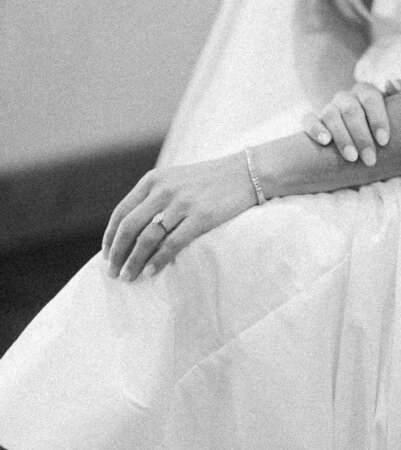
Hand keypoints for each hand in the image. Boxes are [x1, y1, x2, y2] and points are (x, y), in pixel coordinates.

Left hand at [102, 153, 255, 282]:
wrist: (245, 172)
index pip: (122, 212)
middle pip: (129, 227)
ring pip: (147, 238)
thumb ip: (154, 197)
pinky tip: (150, 272)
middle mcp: (164, 190)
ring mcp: (182, 203)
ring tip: (128, 277)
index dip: (110, 236)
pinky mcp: (201, 217)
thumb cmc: (209, 180)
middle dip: (116, 254)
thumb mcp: (176, 178)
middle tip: (112, 273)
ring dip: (133, 261)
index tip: (106, 255)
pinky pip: (172, 244)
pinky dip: (157, 261)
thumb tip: (132, 230)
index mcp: (154, 179)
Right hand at [301, 78, 400, 165]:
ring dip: (341, 136)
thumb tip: (391, 82)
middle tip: (370, 159)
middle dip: (361, 136)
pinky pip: (308, 120)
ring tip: (351, 157)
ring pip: (330, 114)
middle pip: (351, 110)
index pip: (370, 98)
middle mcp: (346, 97)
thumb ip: (400, 94)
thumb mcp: (395, 109)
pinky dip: (315, 129)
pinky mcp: (312, 119)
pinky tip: (325, 142)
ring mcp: (328, 107)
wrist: (361, 132)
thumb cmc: (381, 124)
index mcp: (365, 91)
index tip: (384, 141)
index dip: (377, 118)